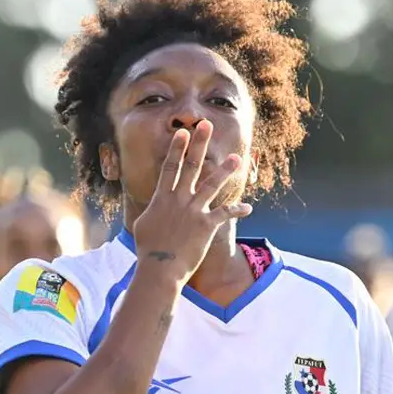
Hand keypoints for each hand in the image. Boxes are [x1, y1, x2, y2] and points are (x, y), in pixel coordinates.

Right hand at [132, 121, 251, 285]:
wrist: (159, 268)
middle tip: (206, 125)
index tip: (183, 132)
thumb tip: (153, 207)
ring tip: (236, 158)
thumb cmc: (148, 249)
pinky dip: (237, 210)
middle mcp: (178, 200)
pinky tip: (248, 208)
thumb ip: (152, 211)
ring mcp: (193, 211)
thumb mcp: (144, 225)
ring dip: (224, 170)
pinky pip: (225, 214)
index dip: (177, 148)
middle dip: (199, 144)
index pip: (170, 167)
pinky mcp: (206, 225)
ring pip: (211, 185)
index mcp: (162, 198)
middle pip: (190, 166)